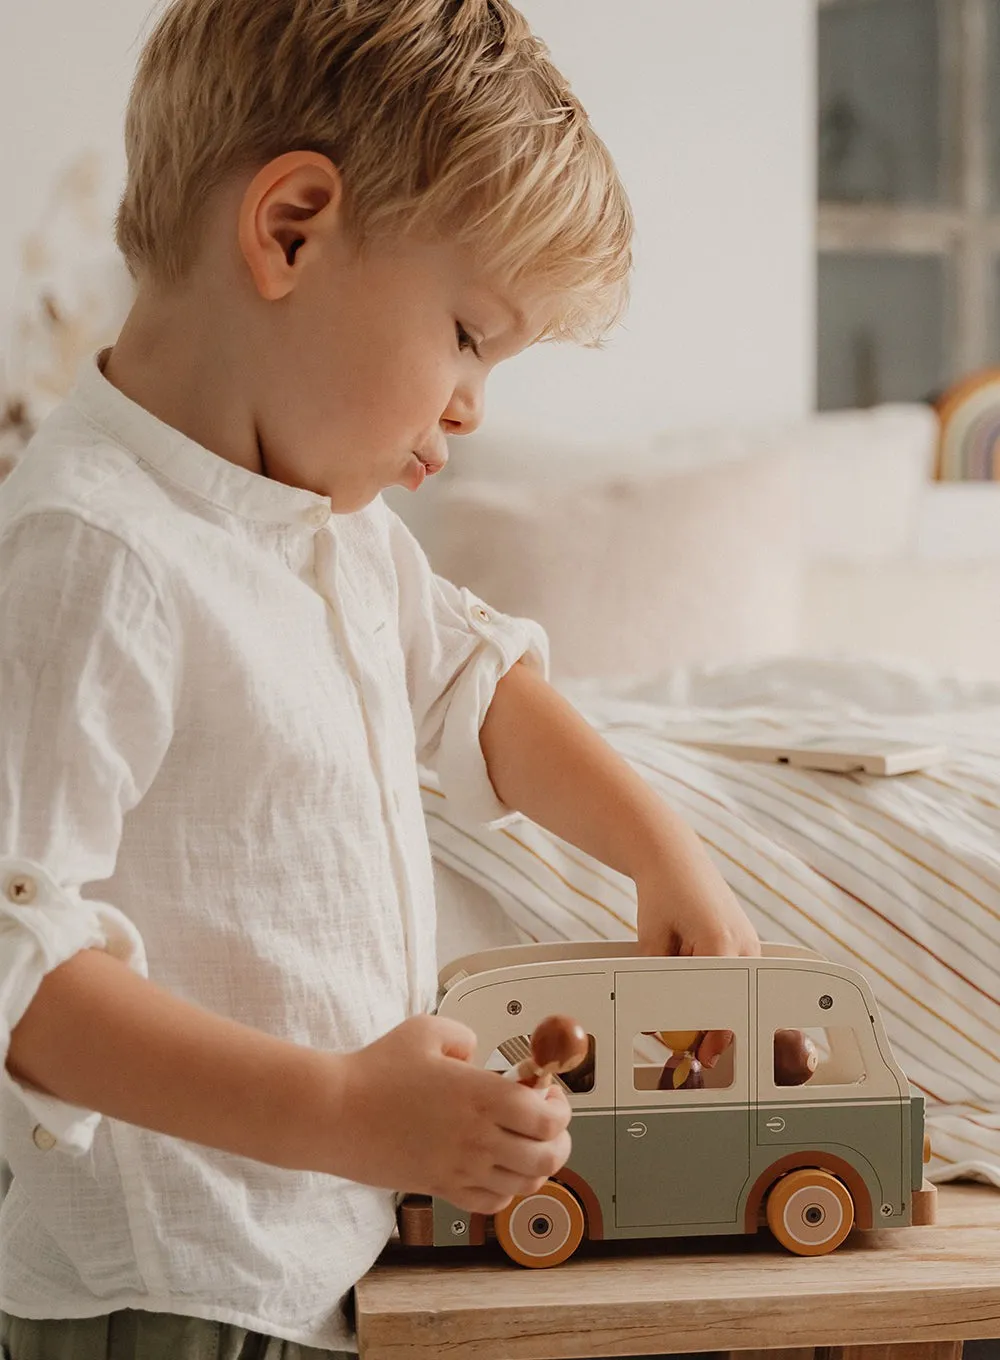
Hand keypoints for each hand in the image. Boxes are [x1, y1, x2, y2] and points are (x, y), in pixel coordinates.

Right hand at [332, 1014, 571, 1216]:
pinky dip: (505, 1190)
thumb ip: (465, 1036)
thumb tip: (480, 1053)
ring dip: (535, 1165)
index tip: (547, 1092)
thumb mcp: (426, 1029)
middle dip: (559, 1139)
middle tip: (547, 1122)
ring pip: (526, 1184)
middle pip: (548, 1156)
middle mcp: (479, 1137)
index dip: (560, 1107)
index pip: (549, 1118)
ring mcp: (461, 1168)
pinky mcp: (442, 1188)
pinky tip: (495, 1167)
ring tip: (523, 1144)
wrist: (336, 1113)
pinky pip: (492, 1202)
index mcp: (482, 1095)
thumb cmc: (376, 1070)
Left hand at [635, 860, 757, 1075]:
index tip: (699, 1055)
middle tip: (687, 1040)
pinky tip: (690, 956)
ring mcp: (751, 944)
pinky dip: (713, 978)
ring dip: (709, 996)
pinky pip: (733, 974)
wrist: (675, 858)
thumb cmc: (662, 894)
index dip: (708, 1036)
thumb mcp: (652, 940)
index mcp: (721, 945)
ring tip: (681, 966)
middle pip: (733, 1005)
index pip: (720, 1006)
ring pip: (734, 990)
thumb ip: (657, 982)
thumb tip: (659, 1024)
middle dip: (710, 1025)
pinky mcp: (748, 943)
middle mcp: (745, 947)